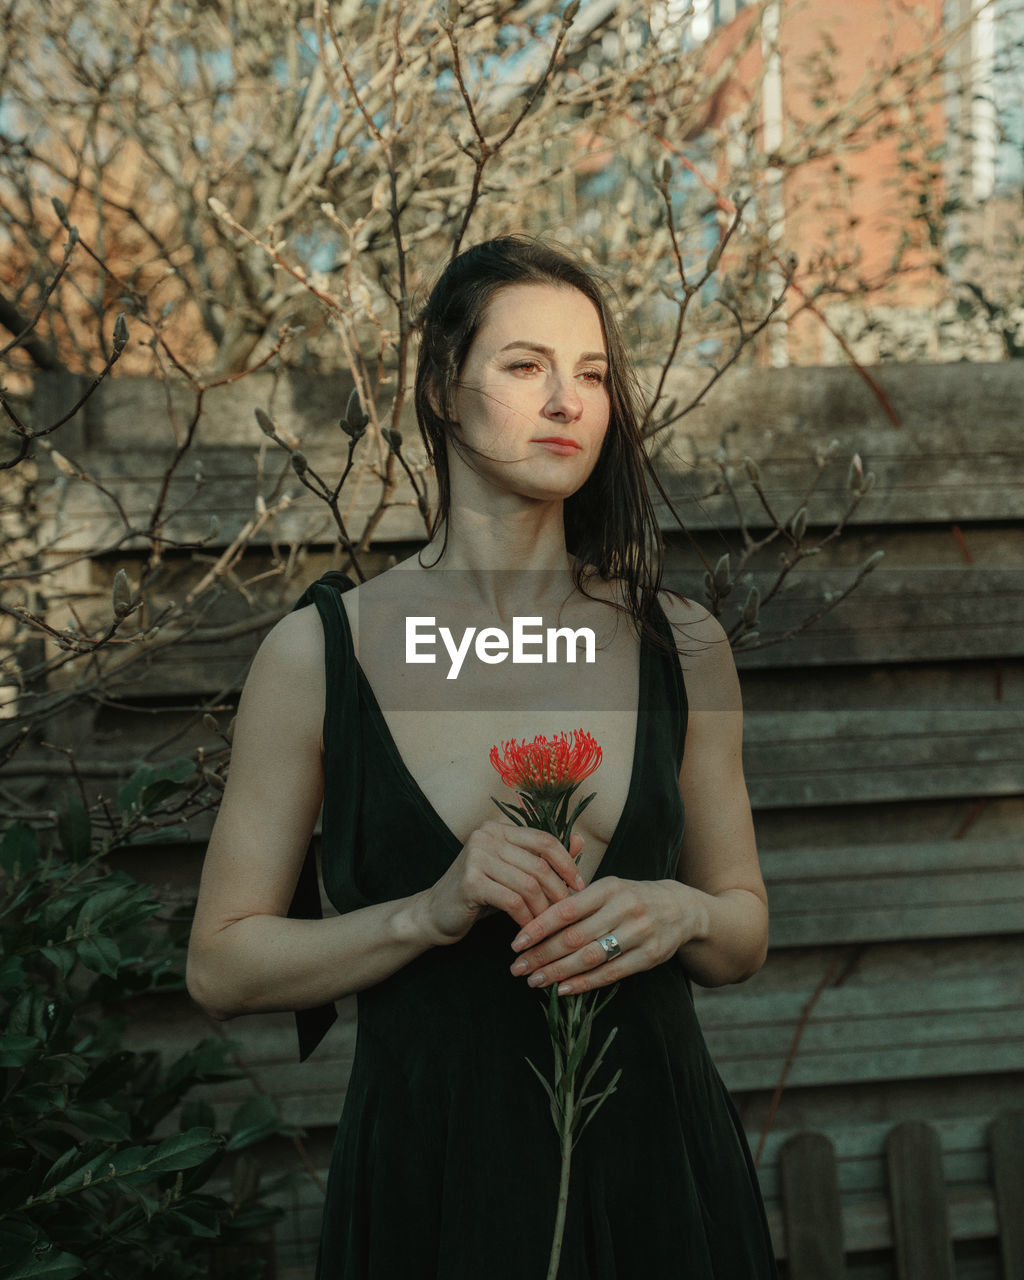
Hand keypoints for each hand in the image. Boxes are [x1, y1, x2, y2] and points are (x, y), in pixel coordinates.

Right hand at [417, 821, 584, 946]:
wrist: (434, 914)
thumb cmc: (479, 894)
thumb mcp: (512, 872)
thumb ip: (543, 858)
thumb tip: (581, 841)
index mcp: (498, 828)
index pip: (544, 839)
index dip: (567, 862)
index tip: (580, 885)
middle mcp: (485, 836)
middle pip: (539, 864)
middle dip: (558, 891)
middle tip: (566, 913)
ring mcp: (476, 857)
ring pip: (528, 884)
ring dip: (543, 909)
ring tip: (547, 925)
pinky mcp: (470, 882)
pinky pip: (512, 901)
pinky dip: (526, 918)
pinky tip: (528, 930)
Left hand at [507, 876, 709, 994]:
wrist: (682, 908)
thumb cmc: (632, 897)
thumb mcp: (608, 887)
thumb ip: (577, 899)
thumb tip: (533, 915)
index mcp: (609, 887)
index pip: (566, 909)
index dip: (538, 927)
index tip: (516, 943)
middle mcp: (625, 909)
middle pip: (575, 937)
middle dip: (542, 954)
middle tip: (518, 967)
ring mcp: (639, 933)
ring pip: (591, 957)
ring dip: (559, 972)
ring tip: (534, 980)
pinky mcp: (649, 956)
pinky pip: (611, 973)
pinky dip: (585, 983)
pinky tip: (563, 989)